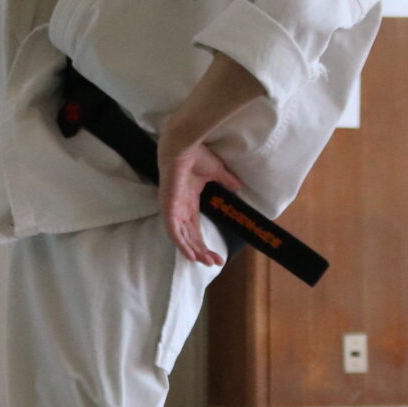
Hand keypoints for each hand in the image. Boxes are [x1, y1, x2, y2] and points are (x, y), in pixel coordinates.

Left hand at [159, 136, 245, 266]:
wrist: (183, 143)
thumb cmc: (195, 154)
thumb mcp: (216, 171)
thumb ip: (226, 180)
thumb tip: (239, 187)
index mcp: (187, 202)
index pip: (195, 229)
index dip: (204, 243)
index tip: (217, 256)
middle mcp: (178, 208)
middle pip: (189, 237)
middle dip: (201, 251)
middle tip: (214, 263)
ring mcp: (172, 208)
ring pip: (181, 237)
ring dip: (193, 250)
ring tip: (206, 262)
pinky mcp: (168, 206)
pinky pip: (173, 230)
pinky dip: (181, 243)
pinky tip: (191, 254)